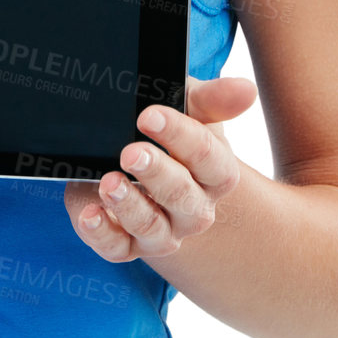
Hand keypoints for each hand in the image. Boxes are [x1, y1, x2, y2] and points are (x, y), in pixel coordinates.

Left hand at [64, 76, 258, 263]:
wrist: (122, 155)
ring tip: (108, 182)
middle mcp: (193, 208)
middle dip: (157, 173)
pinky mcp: (126, 245)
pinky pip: (116, 248)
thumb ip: (211, 99)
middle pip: (183, 197)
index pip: (211, 160)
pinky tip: (89, 213)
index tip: (150, 115)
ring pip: (152, 227)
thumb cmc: (164, 129)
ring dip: (129, 205)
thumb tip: (247, 89)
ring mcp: (161, 230)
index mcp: (215, 174)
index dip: (182, 136)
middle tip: (130, 152)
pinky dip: (101, 232)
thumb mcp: (185, 105)